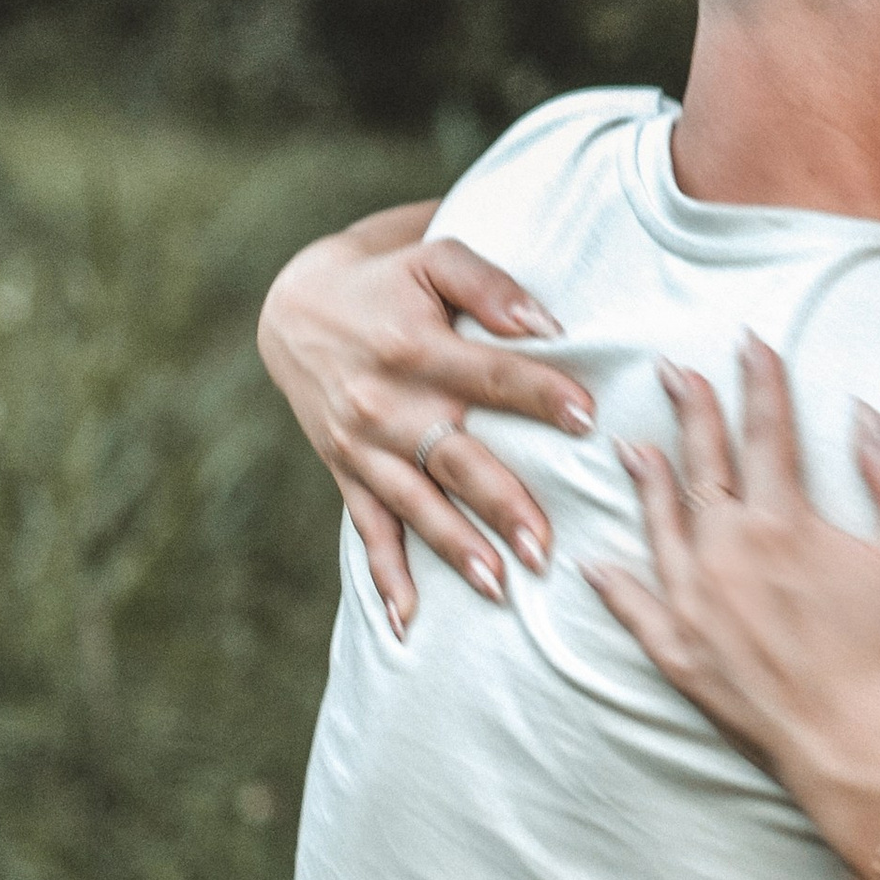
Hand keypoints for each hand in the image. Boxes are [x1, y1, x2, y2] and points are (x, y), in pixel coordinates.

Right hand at [257, 208, 595, 632]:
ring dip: (456, 546)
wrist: (292, 303)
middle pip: (454, 457)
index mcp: (415, 346)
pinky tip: (409, 623)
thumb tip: (546, 325)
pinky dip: (385, 576)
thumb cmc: (384, 276)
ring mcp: (363, 443)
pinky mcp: (346, 469)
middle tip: (547, 545)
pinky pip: (367, 528)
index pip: (489, 374)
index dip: (539, 393)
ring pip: (415, 503)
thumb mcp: (430, 256)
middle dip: (501, 504)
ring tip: (498, 586)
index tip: (587, 418)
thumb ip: (487, 283)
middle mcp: (386, 402)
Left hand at [586, 337, 879, 874]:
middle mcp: (729, 552)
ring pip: (659, 526)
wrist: (865, 750)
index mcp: (786, 521)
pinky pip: (636, 610)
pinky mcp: (682, 656)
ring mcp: (697, 604)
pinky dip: (612, 584)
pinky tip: (593, 561)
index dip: (759, 382)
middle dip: (689, 411)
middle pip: (703, 465)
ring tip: (631, 445)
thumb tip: (866, 415)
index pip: (768, 432)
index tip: (749, 343)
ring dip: (646, 480)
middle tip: (670, 371)